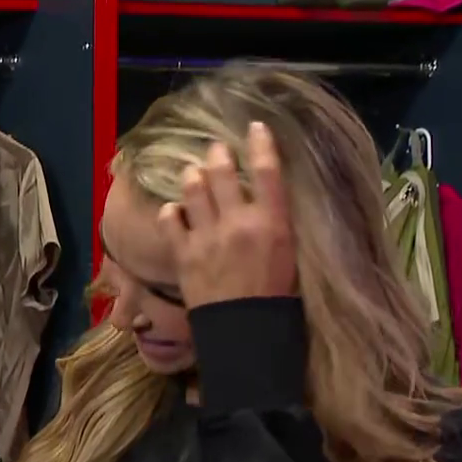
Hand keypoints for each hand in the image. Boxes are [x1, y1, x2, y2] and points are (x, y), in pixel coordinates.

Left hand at [159, 121, 296, 309]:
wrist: (247, 334)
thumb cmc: (279, 300)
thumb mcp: (291, 257)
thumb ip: (277, 225)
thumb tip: (267, 202)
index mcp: (273, 222)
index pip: (268, 171)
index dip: (261, 144)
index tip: (255, 126)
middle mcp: (238, 221)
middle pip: (223, 172)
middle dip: (217, 154)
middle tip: (216, 150)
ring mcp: (207, 236)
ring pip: (193, 188)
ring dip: (193, 176)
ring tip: (193, 173)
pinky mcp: (184, 253)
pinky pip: (170, 218)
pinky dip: (171, 210)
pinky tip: (174, 210)